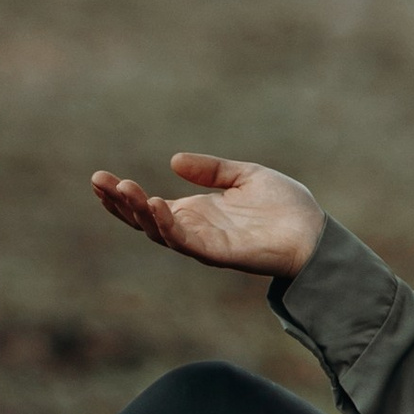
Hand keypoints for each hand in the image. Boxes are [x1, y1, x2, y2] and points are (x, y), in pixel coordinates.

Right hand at [90, 152, 324, 277]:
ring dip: (138, 211)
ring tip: (123, 188)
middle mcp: (194, 230)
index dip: (123, 196)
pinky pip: (186, 241)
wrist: (315, 232)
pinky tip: (156, 204)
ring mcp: (204, 243)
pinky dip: (168, 224)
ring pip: (160, 232)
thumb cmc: (286, 206)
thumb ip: (211, 170)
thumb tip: (173, 160)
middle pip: (145, 220)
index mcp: (196, 213)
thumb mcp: (245, 176)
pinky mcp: (219, 253)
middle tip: (98, 181)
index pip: (148, 207)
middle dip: (120, 203)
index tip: (100, 178)